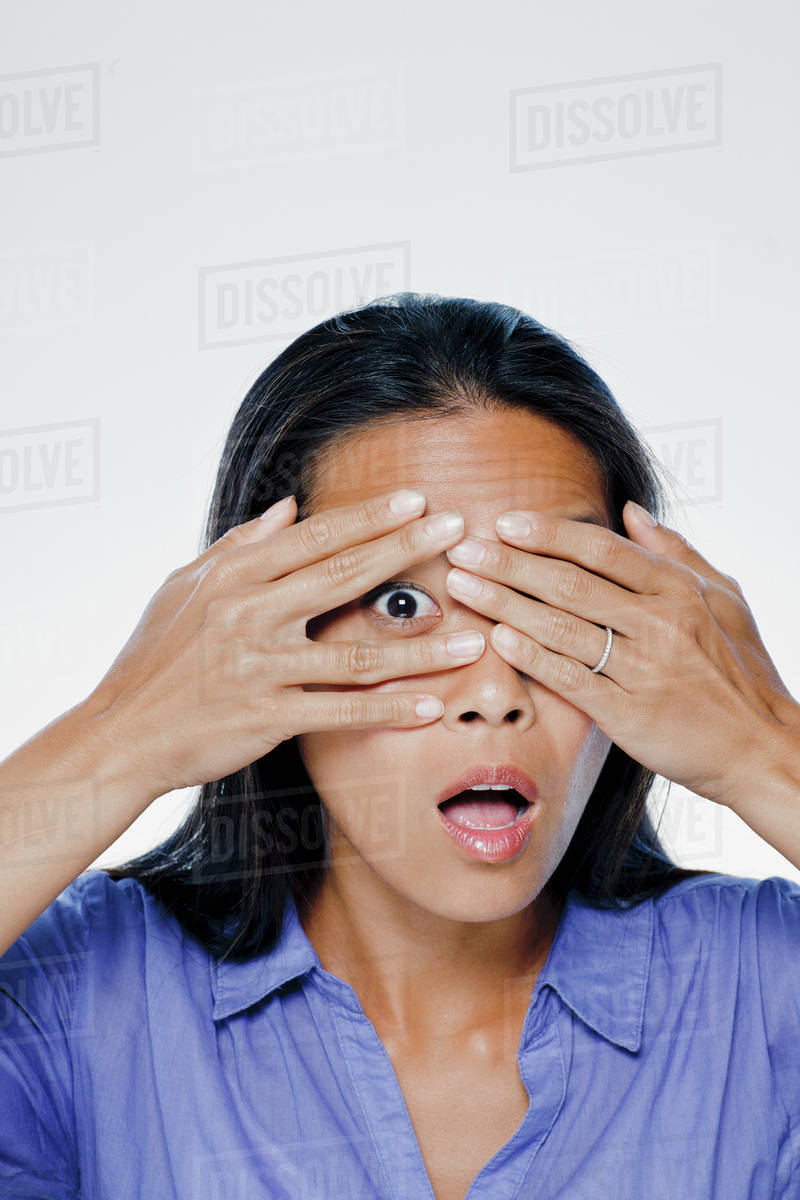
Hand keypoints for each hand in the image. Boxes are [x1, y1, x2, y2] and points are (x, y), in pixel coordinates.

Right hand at [84, 491, 482, 796]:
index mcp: (234, 576)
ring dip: (420, 648)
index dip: (370, 518)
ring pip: (355, 655)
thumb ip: (241, 545)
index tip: (417, 501)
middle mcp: (249, 614)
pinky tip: (430, 708)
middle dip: (406, 550)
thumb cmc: (153, 658)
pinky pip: (340, 714)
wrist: (120, 733)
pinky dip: (389, 712)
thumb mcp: (184, 586)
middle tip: (459, 532)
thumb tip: (289, 506)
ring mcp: (259, 667)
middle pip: (343, 576)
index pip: (315, 537)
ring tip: (474, 638)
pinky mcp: (265, 717)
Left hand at [444, 500, 799, 807]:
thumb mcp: (724, 599)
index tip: (504, 522)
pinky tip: (498, 637)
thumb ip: (675, 552)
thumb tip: (630, 510)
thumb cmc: (741, 671)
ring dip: (505, 604)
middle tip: (463, 550)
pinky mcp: (629, 715)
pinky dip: (532, 656)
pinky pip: (570, 679)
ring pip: (561, 628)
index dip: (549, 534)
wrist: (762, 747)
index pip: (602, 550)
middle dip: (509, 564)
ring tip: (463, 587)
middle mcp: (661, 624)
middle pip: (570, 584)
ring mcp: (644, 670)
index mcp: (679, 590)